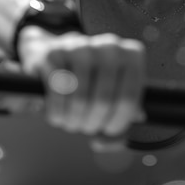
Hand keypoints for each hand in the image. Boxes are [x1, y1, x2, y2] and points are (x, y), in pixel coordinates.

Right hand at [18, 28, 145, 137]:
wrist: (54, 56)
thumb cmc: (90, 79)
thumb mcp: (113, 93)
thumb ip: (122, 118)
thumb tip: (118, 139)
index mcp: (131, 55)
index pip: (129, 98)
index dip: (117, 123)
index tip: (108, 129)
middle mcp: (108, 46)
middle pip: (103, 100)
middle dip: (92, 123)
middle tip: (86, 126)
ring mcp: (81, 46)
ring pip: (80, 98)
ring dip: (74, 120)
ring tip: (71, 122)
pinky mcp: (54, 53)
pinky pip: (57, 93)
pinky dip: (56, 112)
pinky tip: (57, 115)